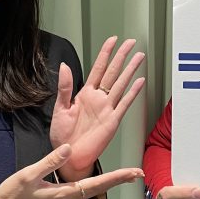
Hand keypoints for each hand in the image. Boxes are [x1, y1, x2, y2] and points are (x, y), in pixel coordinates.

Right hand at [0, 144, 142, 198]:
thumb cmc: (12, 196)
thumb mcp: (29, 175)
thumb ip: (50, 161)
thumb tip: (69, 149)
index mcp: (64, 193)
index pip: (97, 183)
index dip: (117, 177)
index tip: (133, 173)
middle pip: (99, 189)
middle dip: (119, 180)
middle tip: (138, 174)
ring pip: (92, 191)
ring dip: (109, 183)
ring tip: (124, 176)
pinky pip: (83, 192)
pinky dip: (96, 185)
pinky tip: (98, 182)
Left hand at [50, 36, 144, 181]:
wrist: (69, 157)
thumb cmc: (63, 136)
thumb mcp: (60, 109)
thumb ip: (65, 88)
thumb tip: (64, 66)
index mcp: (84, 94)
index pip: (97, 68)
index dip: (105, 54)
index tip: (112, 41)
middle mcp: (98, 98)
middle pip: (112, 72)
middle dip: (121, 56)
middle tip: (130, 43)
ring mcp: (107, 108)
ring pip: (121, 84)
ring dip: (130, 70)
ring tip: (139, 57)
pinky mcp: (112, 121)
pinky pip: (124, 103)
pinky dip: (132, 92)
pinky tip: (139, 82)